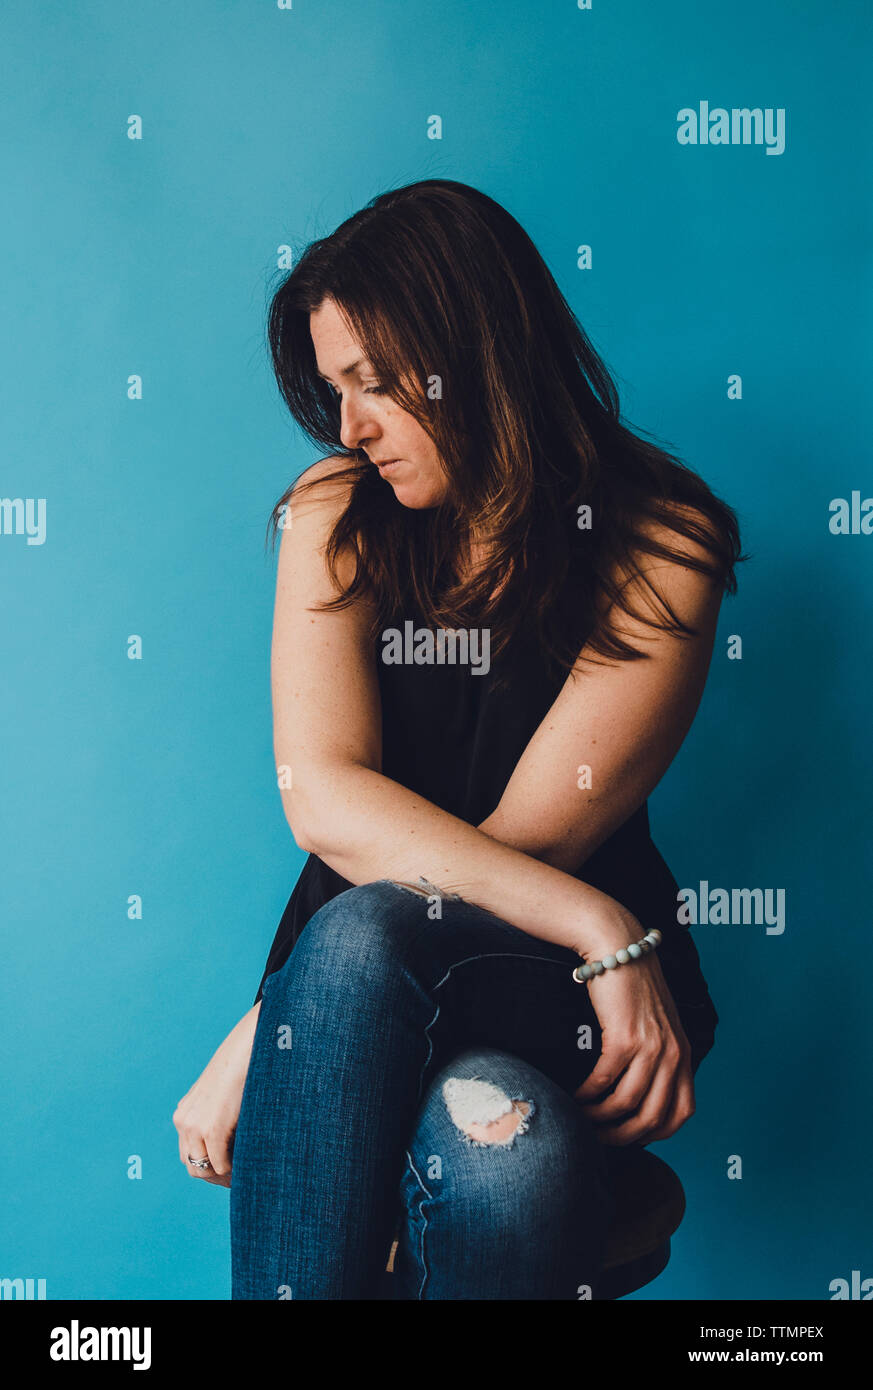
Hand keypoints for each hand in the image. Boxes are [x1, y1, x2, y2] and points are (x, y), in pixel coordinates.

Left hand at [172, 1002, 260, 1186]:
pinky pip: (219, 1163)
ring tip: (243, 1174)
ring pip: (202, 1168)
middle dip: (213, 1175)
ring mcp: (194, 1125)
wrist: (247, 1047)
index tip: (229, 1170)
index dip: (208, 1165)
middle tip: (236, 1178)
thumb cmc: (242, 1068)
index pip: (188, 1152)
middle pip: (191, 1164)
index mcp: (184, 1113)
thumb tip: (233, 1138)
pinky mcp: (211, 1128)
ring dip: (222, 1175)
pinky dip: (232, 1169)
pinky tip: (247, 1163)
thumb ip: (218, 1115)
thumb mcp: (222, 1094)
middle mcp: (183, 1121)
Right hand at [574, 909, 693, 1144]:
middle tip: (599, 1139)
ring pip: (626, 1105)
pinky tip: (574, 1096)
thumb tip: (640, 1091)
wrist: (618, 947)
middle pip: (653, 1119)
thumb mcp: (657, 1022)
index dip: (654, 1134)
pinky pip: (604, 1082)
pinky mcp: (625, 1039)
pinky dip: (587, 1096)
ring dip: (600, 1120)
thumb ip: (658, 1054)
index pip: (681, 1114)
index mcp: (684, 1054)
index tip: (629, 1136)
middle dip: (623, 1137)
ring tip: (581, 1119)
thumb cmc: (631, 983)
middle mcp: (674, 1055)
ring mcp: (652, 1048)